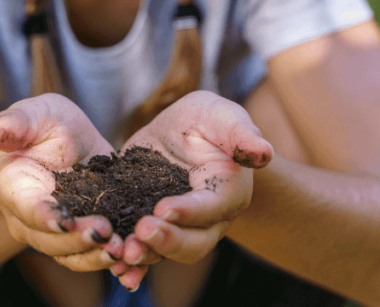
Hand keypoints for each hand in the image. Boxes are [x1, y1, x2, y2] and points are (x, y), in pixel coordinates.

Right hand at [0, 93, 123, 270]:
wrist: (67, 144)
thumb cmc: (46, 126)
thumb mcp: (36, 114)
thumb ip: (17, 122)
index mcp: (13, 187)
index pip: (25, 207)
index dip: (43, 216)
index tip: (64, 220)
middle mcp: (28, 219)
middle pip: (48, 240)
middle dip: (76, 239)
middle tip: (105, 231)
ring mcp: (54, 234)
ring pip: (70, 256)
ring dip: (95, 257)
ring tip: (121, 249)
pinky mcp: (80, 240)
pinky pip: (92, 259)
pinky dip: (113, 266)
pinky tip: (133, 265)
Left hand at [111, 90, 273, 289]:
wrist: (181, 133)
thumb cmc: (207, 121)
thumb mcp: (220, 116)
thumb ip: (240, 132)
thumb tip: (264, 153)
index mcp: (228, 191)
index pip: (213, 207)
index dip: (190, 211)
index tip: (163, 208)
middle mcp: (209, 219)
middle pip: (195, 243)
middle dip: (168, 241)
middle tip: (141, 231)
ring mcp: (182, 229)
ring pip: (168, 253)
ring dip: (146, 255)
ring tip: (123, 251)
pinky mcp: (155, 228)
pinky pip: (146, 251)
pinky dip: (132, 262)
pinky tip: (114, 264)